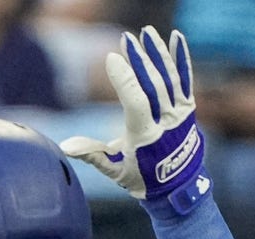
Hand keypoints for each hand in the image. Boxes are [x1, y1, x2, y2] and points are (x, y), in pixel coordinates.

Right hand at [60, 26, 210, 213]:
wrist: (178, 187)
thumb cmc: (141, 178)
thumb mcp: (114, 171)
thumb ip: (92, 155)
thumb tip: (66, 146)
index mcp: (145, 137)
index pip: (136, 101)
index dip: (124, 79)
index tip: (111, 58)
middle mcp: (166, 124)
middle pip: (153, 86)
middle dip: (140, 61)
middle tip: (127, 40)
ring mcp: (179, 115)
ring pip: (169, 79)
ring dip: (157, 54)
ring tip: (146, 34)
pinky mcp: (188, 109)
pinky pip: (184, 80)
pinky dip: (180, 59)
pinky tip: (175, 38)